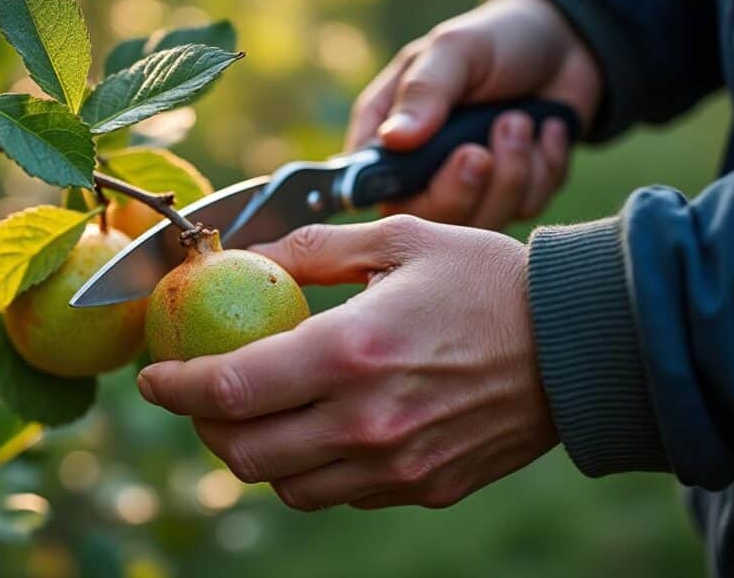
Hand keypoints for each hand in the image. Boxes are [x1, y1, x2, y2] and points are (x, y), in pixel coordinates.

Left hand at [137, 216, 558, 510]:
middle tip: (200, 396)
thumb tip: (247, 257)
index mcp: (351, 352)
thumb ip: (311, 249)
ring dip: (254, 455)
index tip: (154, 376)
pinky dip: (311, 470)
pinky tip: (320, 431)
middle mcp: (366, 422)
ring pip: (286, 486)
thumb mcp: (398, 239)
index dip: (174, 388)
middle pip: (244, 453)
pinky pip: (340, 493)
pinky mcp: (421, 489)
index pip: (228, 389)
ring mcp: (395, 467)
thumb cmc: (487, 280)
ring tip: (257, 416)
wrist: (579, 344)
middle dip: (203, 428)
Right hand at [347, 0, 601, 228]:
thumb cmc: (497, 41)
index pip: (373, 189)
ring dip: (513, 171)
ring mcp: (468, 191)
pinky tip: (546, 132)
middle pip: (430, 219)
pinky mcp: (512, 198)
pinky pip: (527, 209)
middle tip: (484, 149)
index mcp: (388, 138)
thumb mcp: (456, 50)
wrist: (565, 44)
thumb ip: (424, 92)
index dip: (406, 193)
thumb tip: (393, 139)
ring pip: (482, 221)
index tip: (455, 158)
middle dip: (466, 186)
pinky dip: (545, 168)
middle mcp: (422, 173)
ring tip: (521, 120)